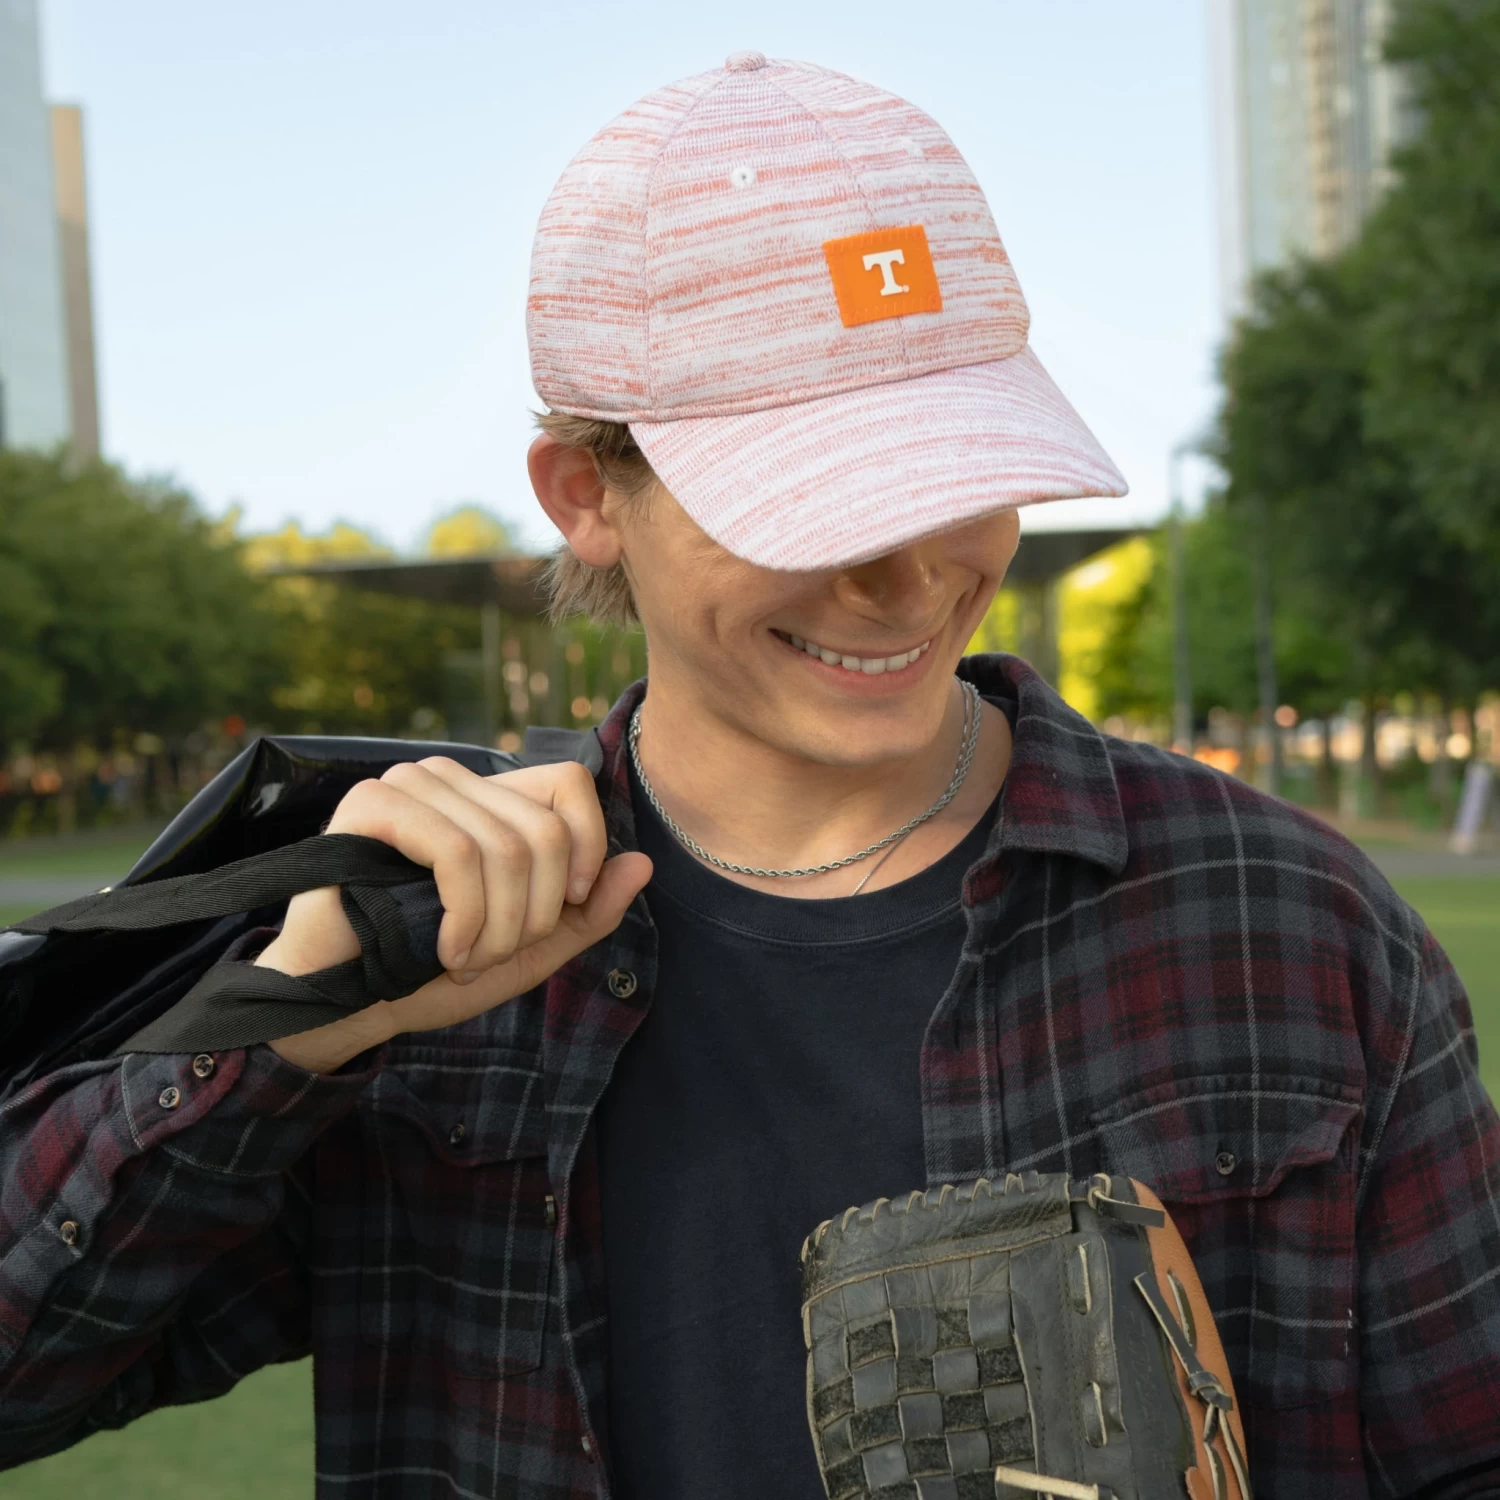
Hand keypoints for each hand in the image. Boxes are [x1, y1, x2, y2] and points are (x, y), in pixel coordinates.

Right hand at [258, 757, 650, 1072]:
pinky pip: (456, 853)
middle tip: (495, 955)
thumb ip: (589, 912)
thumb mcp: (530, 951)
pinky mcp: (371, 805)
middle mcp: (452, 780)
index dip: (589, 847)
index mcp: (490, 800)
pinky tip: (444, 952)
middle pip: (545, 831)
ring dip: (498, 927)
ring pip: (505, 847)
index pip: (570, 783)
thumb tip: (642, 863)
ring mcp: (409, 785)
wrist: (345, 1004)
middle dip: (536, 914)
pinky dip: (465, 917)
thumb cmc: (431, 972)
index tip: (570, 907)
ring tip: (465, 959)